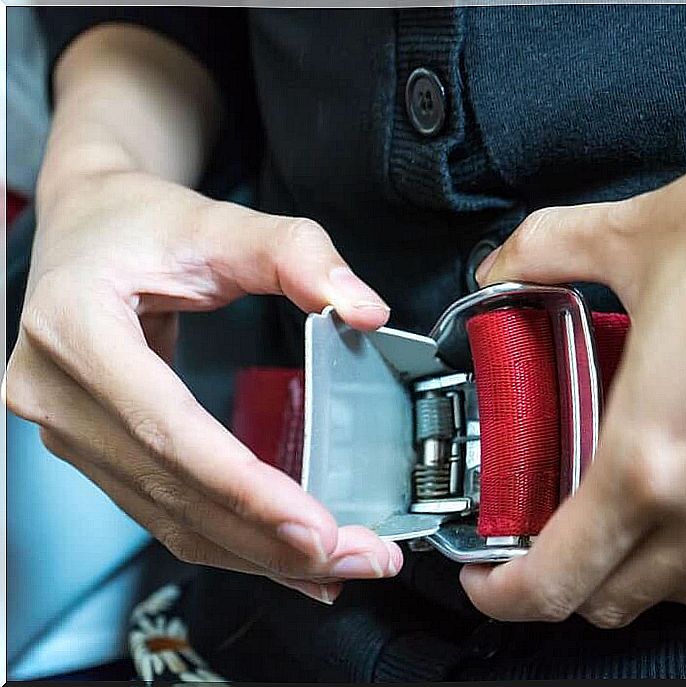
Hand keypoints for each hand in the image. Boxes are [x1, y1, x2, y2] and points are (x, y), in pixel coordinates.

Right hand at [4, 170, 402, 603]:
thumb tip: (363, 310)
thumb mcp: (221, 221)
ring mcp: (71, 431)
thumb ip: (298, 256)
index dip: (244, 488)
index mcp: (76, 330)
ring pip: (171, 520)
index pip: (168, 431)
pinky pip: (166, 513)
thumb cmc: (139, 222)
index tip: (317, 527)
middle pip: (174, 494)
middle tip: (356, 558)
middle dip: (271, 540)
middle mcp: (59, 394)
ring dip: (258, 554)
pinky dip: (230, 542)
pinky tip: (286, 561)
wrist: (86, 226)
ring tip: (338, 567)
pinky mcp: (96, 450)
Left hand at [461, 17, 685, 626]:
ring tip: (626, 501)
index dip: (505, 594)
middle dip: (569, 579)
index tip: (489, 576)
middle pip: (620, 601)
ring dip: (643, 564)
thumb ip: (545, 255)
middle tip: (549, 528)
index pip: (558, 581)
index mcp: (653, 458)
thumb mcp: (635, 235)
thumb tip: (504, 267)